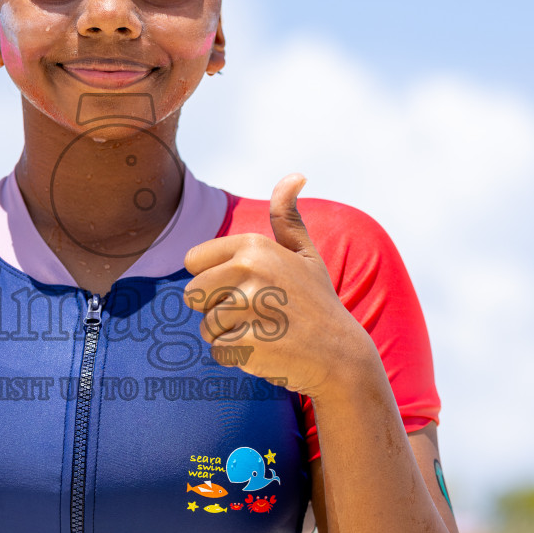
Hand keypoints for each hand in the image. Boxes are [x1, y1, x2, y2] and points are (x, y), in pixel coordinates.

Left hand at [183, 174, 378, 398]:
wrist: (341, 355)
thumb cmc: (316, 303)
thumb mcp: (305, 254)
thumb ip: (288, 217)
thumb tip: (296, 175)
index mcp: (254, 245)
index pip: (193, 262)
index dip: (214, 280)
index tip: (248, 288)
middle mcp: (249, 270)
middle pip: (192, 295)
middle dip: (216, 309)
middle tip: (257, 315)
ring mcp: (248, 307)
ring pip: (205, 326)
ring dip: (228, 335)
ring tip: (265, 332)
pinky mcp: (247, 343)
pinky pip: (218, 351)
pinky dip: (237, 357)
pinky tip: (268, 351)